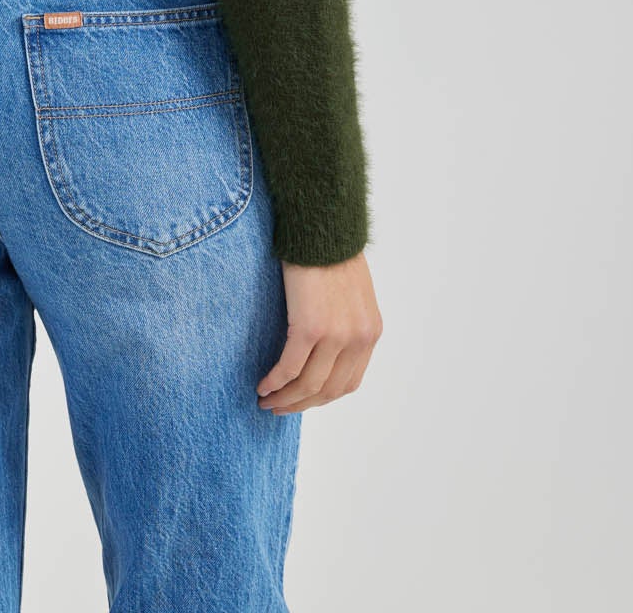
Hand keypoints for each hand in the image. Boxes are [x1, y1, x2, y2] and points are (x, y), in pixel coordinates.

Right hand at [257, 250, 382, 413]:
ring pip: (309, 385)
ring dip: (286, 398)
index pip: (348, 382)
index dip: (322, 396)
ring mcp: (336, 336)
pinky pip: (290, 367)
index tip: (301, 398)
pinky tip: (262, 384)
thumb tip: (323, 343)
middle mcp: (358, 339)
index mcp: (369, 332)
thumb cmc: (330, 250)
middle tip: (279, 407)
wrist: (323, 224)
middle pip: (329, 390)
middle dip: (302, 403)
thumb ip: (343, 319)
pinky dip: (275, 381)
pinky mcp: (311, 328)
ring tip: (267, 400)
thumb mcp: (350, 291)